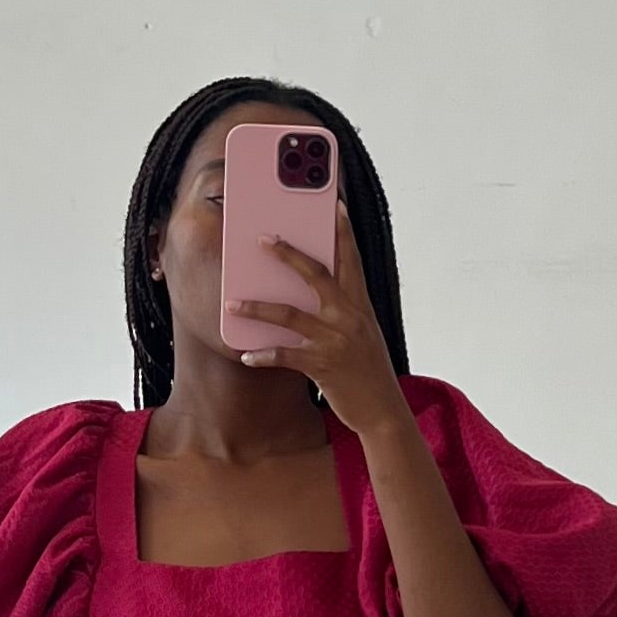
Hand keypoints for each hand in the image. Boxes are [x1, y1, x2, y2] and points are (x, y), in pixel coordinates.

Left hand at [223, 199, 408, 439]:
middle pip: (316, 274)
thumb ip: (345, 311)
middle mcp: (349, 317)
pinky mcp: (322, 366)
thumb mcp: (363, 334)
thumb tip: (318, 295)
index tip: (334, 205)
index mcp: (361, 306)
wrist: (383, 411)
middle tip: (262, 238)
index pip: (351, 260)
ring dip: (257, 307)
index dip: (343, 231)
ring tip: (232, 303)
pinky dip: (264, 355)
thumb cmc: (369, 372)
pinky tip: (246, 355)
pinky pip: (285, 355)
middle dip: (288, 254)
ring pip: (290, 314)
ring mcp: (335, 340)